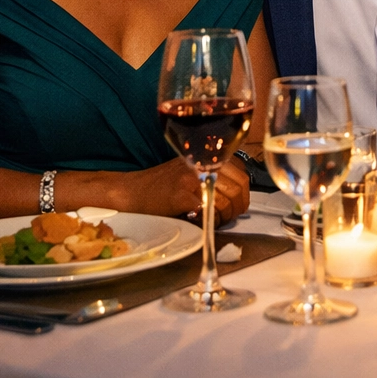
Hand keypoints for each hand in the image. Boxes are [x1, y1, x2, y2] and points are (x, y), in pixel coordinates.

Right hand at [110, 158, 250, 224]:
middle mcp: (202, 163)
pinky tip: (200, 220)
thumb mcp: (194, 171)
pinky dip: (208, 221)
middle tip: (226, 217)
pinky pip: (206, 210)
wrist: (133, 191)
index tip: (238, 205)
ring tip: (213, 220)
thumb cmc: (163, 185)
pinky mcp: (180, 195)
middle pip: (238, 187)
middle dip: (237, 207)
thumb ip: (217, 175)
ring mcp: (191, 178)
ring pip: (225, 200)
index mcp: (208, 156)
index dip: (243, 194)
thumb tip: (241, 194)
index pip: (242, 173)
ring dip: (224, 216)